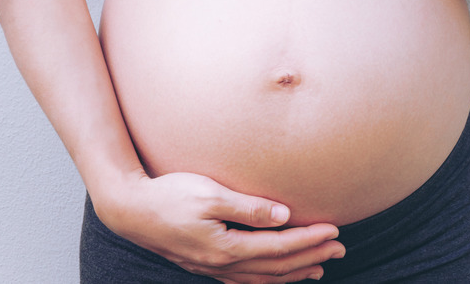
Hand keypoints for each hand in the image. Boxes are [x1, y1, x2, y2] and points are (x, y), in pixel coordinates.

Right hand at [95, 171, 344, 282]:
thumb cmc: (168, 195)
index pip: (279, 247)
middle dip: (311, 258)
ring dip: (294, 273)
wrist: (129, 209)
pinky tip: (278, 276)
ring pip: (263, 278)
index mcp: (226, 247)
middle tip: (340, 249)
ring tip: (320, 268)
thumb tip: (284, 215)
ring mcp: (212, 268)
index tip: (334, 230)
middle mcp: (222, 264)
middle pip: (276, 267)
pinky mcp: (205, 265)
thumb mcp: (209, 194)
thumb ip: (248, 207)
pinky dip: (269, 279)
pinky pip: (245, 280)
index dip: (309, 240)